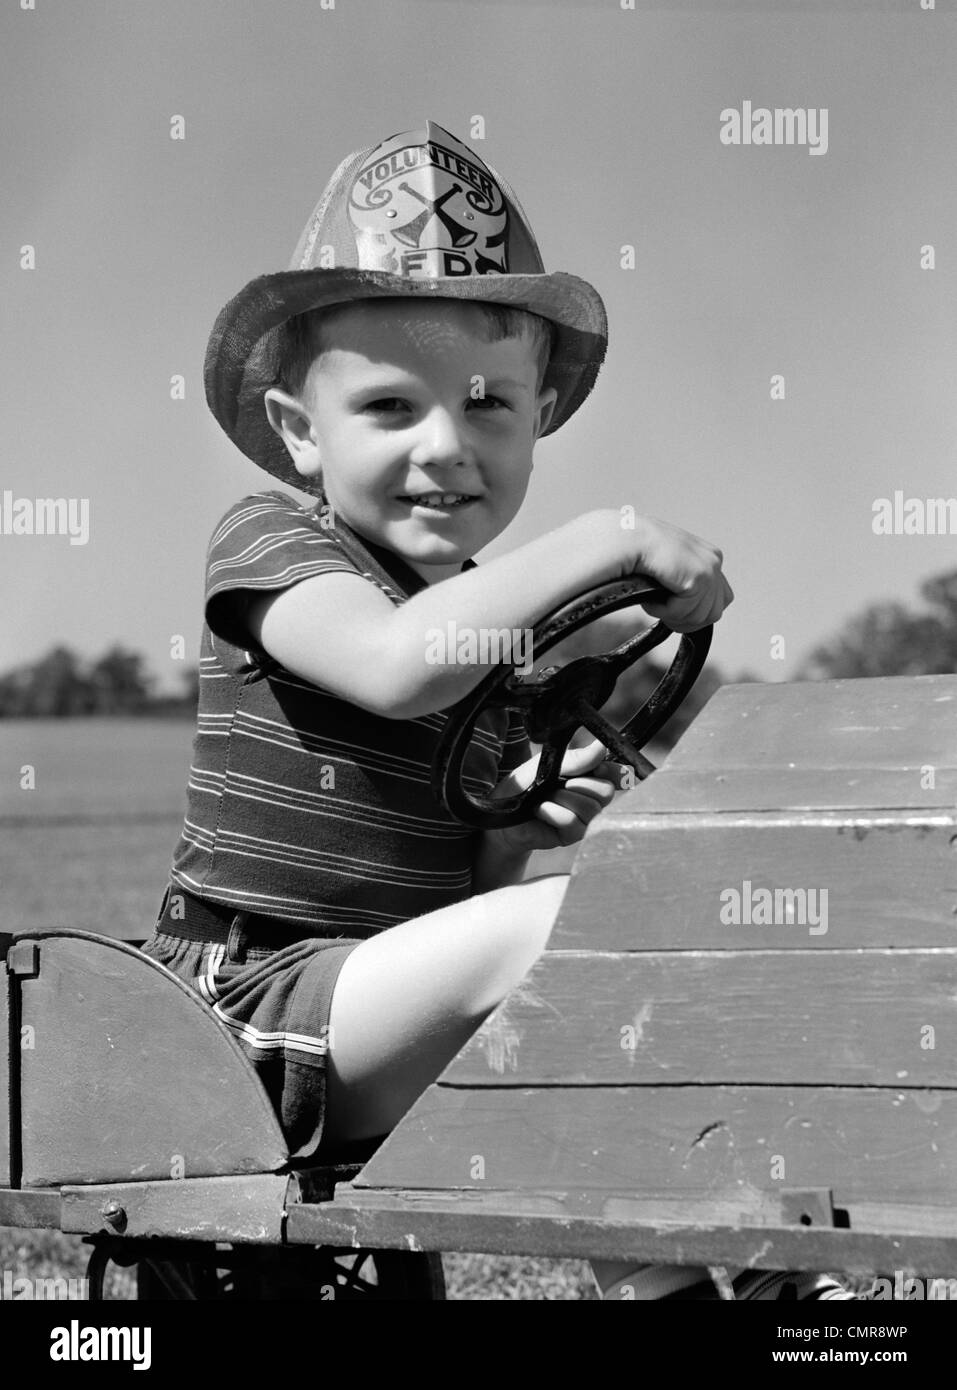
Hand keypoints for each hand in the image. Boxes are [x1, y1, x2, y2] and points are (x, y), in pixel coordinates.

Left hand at [482, 738, 619, 858]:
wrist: (502, 811)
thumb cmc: (525, 785)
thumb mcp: (547, 764)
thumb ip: (575, 759)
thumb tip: (601, 747)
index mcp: (588, 776)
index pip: (616, 774)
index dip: (615, 771)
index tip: (602, 767)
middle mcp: (590, 798)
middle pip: (606, 791)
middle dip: (583, 784)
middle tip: (562, 783)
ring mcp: (583, 819)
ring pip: (590, 808)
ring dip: (563, 798)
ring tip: (546, 798)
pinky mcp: (571, 836)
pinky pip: (572, 822)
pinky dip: (553, 813)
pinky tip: (541, 811)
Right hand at [621, 515, 732, 632]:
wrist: (626, 539)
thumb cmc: (637, 552)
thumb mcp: (668, 569)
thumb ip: (684, 584)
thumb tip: (690, 609)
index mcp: (708, 557)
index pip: (720, 600)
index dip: (694, 613)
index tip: (672, 612)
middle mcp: (713, 560)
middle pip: (714, 613)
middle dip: (686, 619)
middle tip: (662, 609)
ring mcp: (709, 568)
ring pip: (699, 617)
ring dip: (671, 615)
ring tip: (652, 599)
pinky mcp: (699, 577)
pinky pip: (684, 613)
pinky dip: (663, 610)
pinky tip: (650, 597)